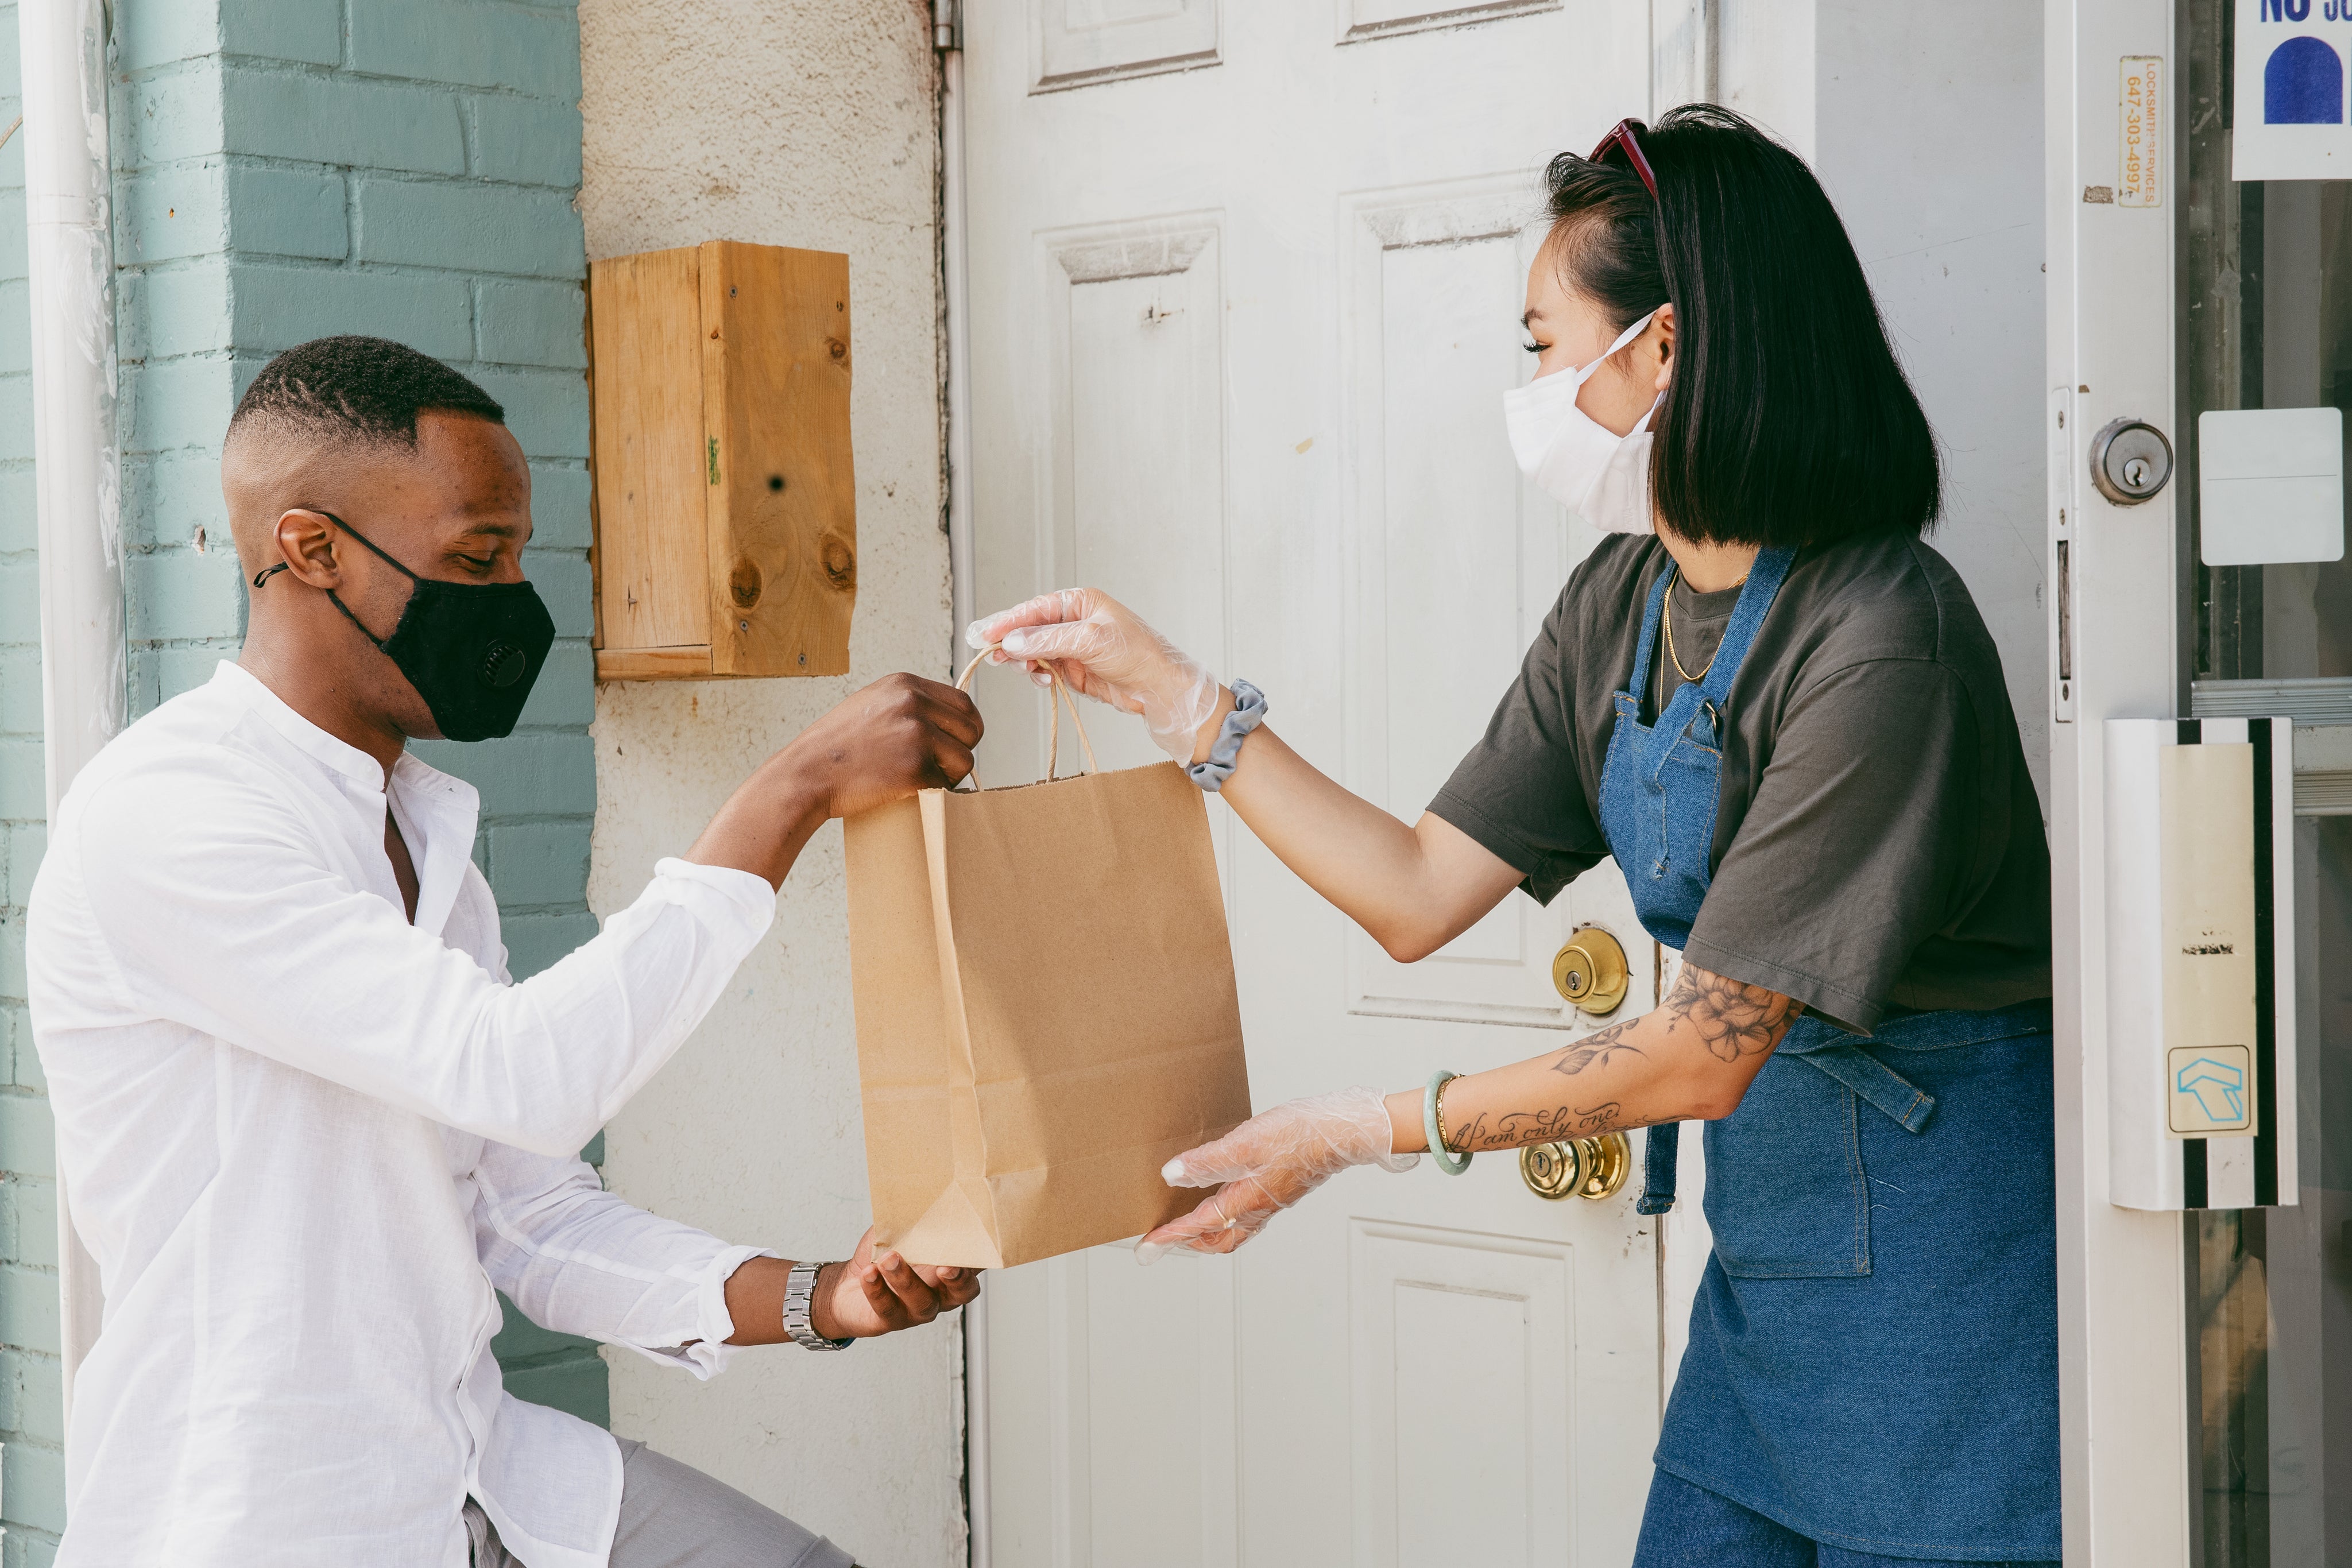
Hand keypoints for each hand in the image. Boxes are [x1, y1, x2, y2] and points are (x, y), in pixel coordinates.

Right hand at [780, 672, 982, 820]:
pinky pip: (947, 786)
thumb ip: (907, 704)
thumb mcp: (870, 704)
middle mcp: (914, 703)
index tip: (953, 743)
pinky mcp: (916, 768)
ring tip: (921, 780)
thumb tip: (944, 717)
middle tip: (937, 766)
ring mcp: (916, 735)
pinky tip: (909, 791)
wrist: (806, 774)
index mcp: (904, 685)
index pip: (964, 704)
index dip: (964, 728)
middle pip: (972, 730)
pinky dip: (934, 793)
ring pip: (964, 760)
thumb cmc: (835, 747)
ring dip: (950, 776)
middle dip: (960, 751)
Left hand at [809, 1227, 982, 1338]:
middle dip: (958, 1279)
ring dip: (906, 1279)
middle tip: (945, 1265)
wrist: (847, 1286)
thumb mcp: (897, 1232)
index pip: (975, 1261)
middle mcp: (940, 1292)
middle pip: (963, 1292)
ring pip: (923, 1302)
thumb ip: (913, 1220)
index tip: (977, 1238)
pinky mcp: (891, 1320)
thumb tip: (920, 1196)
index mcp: (948, 1268)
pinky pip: (888, 1309)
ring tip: (888, 1259)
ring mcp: (917, 1309)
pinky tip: (869, 1274)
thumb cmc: (880, 1255)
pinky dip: (877, 1290)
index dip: (982, 1253)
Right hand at [968, 588, 1220, 761]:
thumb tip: (1013, 640)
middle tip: (991, 653)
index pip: (1035, 609)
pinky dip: (1037, 675)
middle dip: (1010, 641)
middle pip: (1030, 629)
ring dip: (1023, 661)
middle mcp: (1074, 622)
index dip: (1008, 621)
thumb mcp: (1091, 640)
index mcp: (1081, 602)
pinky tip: (1040, 679)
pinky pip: (1044, 669)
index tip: (986, 633)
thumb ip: (1049, 639)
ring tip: (1020, 669)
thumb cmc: (1137, 654)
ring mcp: (1072, 647)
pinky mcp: (1073, 670)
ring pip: (1033, 651)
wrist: (1158, 687)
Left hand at [1134, 1087, 1415, 1263]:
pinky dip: (1227, 1214)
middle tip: (1165, 1239)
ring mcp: (1272, 1200)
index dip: (1169, 1236)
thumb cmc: (1300, 1134)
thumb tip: (1172, 1175)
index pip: (1198, 1226)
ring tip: (1187, 1221)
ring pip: (1234, 1228)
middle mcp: (1258, 1207)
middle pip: (1218, 1240)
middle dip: (1189, 1243)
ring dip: (1208, 1231)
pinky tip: (1223, 1193)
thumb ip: (1208, 1161)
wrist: (1343, 1130)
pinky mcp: (1281, 1189)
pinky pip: (1247, 1213)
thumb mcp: (1246, 1143)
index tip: (1146, 1248)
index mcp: (1246, 1200)